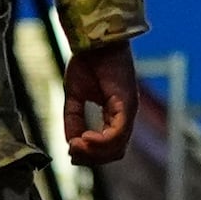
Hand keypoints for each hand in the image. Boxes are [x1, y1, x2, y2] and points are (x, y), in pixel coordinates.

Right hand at [65, 38, 139, 165]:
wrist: (93, 41)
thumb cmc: (87, 62)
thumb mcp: (75, 97)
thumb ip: (73, 120)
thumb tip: (71, 143)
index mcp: (116, 115)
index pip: (109, 147)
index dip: (91, 155)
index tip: (72, 151)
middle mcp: (125, 116)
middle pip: (114, 153)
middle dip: (92, 158)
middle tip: (73, 152)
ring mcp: (129, 111)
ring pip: (117, 147)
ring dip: (95, 152)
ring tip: (76, 146)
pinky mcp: (128, 104)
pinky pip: (118, 132)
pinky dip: (102, 141)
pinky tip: (85, 138)